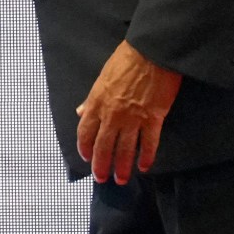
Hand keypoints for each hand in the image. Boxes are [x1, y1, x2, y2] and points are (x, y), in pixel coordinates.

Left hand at [76, 40, 182, 183]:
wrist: (152, 53)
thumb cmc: (126, 60)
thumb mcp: (102, 78)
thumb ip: (91, 99)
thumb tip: (80, 111)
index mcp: (96, 103)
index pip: (85, 132)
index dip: (85, 148)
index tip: (86, 158)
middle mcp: (112, 115)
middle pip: (103, 146)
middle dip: (101, 165)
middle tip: (101, 178)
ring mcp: (133, 119)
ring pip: (125, 150)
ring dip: (122, 167)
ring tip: (121, 180)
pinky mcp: (153, 119)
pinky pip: (149, 144)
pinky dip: (147, 157)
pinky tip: (144, 166)